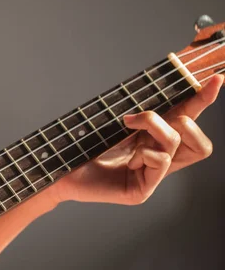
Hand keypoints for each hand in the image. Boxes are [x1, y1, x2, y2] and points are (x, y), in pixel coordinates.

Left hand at [47, 74, 222, 205]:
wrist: (59, 166)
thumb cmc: (84, 142)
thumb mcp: (117, 120)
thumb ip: (143, 110)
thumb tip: (163, 90)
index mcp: (154, 140)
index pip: (188, 121)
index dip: (203, 99)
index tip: (216, 79)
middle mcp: (158, 159)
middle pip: (198, 140)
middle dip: (179, 118)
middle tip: (140, 116)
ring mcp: (151, 176)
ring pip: (177, 144)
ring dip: (153, 128)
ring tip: (126, 127)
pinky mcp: (142, 190)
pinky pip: (160, 162)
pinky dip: (142, 152)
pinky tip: (125, 160)